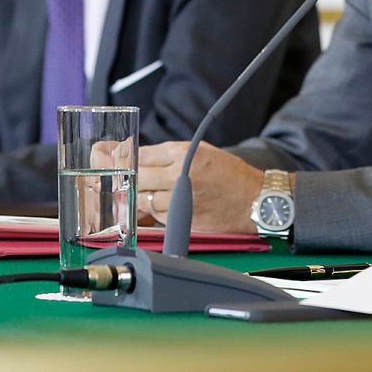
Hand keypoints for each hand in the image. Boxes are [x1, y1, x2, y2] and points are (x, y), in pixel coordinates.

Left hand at [134, 141, 262, 232]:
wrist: (255, 200)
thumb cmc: (229, 174)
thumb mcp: (199, 151)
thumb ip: (166, 154)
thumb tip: (133, 153)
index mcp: (182, 153)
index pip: (139, 154)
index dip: (124, 159)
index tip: (115, 161)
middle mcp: (179, 175)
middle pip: (136, 177)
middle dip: (128, 179)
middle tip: (125, 181)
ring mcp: (180, 199)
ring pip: (143, 199)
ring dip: (141, 198)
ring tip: (152, 193)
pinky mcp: (183, 220)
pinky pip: (157, 216)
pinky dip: (156, 213)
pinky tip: (166, 206)